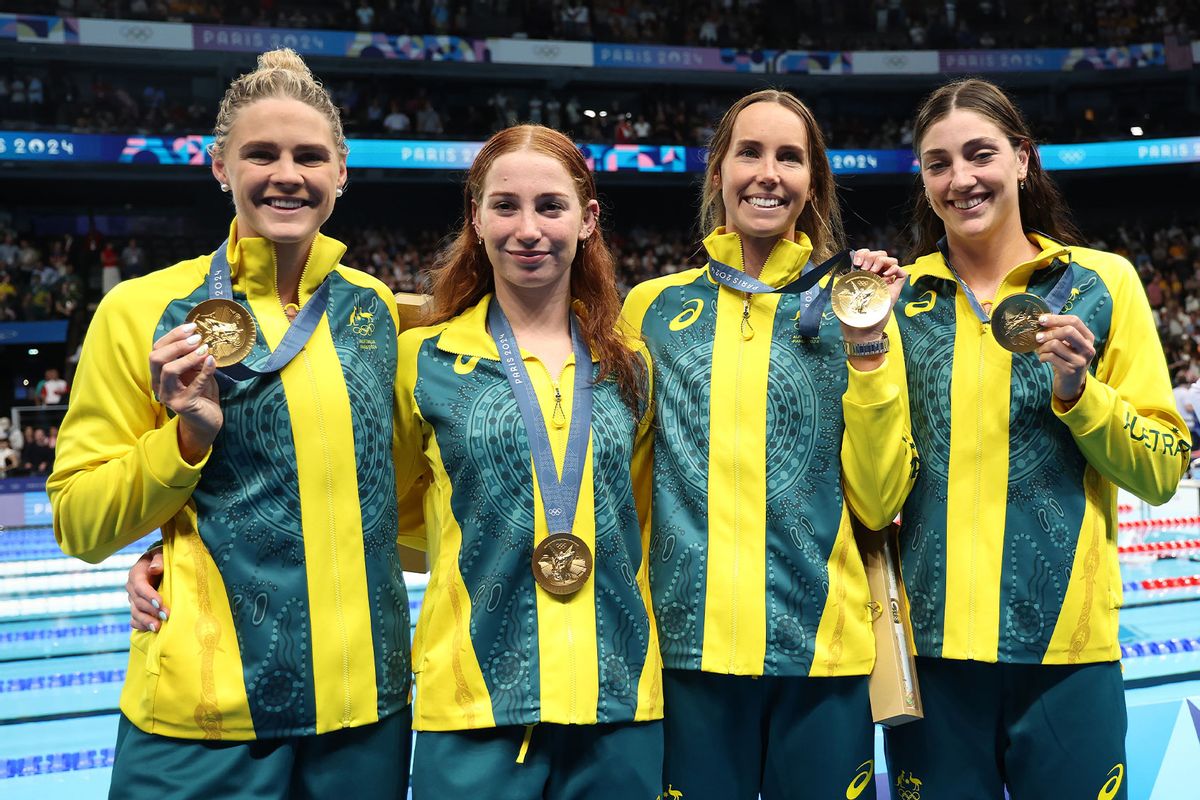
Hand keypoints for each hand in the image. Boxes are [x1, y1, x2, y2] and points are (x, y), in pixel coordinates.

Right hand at [127, 547, 166, 631]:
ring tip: (158, 627)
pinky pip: (134, 620)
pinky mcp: (136, 609)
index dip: (149, 595)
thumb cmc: (162, 559)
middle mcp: (132, 588)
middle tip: (166, 616)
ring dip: (147, 621)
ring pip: (135, 613)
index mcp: (136, 574)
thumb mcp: (161, 553)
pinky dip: (141, 626)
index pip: (140, 586)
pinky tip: (152, 630)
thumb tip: (154, 569)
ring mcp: (133, 600)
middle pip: (138, 602)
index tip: (160, 602)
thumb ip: (159, 559)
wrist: (159, 566)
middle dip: (152, 610)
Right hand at [150, 322, 221, 461]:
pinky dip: (204, 372)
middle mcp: (159, 384)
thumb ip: (193, 357)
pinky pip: (193, 386)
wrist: (207, 420)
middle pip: (156, 358)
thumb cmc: (201, 393)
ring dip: (188, 357)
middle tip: (198, 338)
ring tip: (205, 350)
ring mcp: (169, 396)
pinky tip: (213, 362)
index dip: (173, 336)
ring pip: (169, 370)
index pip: (157, 349)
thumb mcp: (195, 371)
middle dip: (177, 344)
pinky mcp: (183, 405)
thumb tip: (199, 336)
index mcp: (159, 374)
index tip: (192, 326)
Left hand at [841, 248, 906, 343]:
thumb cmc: (852, 316)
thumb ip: (848, 279)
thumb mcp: (845, 294)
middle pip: (880, 254)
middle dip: (872, 256)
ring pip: (891, 260)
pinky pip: (902, 272)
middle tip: (865, 268)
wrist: (861, 332)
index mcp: (864, 275)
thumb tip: (850, 264)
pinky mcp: (895, 290)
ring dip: (882, 260)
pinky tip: (885, 275)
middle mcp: (877, 277)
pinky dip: (895, 268)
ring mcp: (887, 283)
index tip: (858, 262)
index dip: (864, 253)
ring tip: (873, 272)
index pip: (868, 255)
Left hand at [1035, 313, 1095, 403]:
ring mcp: (1080, 360)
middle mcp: (1087, 348)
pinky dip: (1042, 356)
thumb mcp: (1067, 345)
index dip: (1056, 318)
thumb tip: (1043, 320)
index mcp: (1088, 338)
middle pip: (1068, 331)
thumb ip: (1059, 332)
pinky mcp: (1070, 370)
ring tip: (1041, 351)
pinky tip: (1043, 359)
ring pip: (1055, 344)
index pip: (1074, 321)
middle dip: (1049, 332)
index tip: (1041, 320)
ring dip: (1043, 347)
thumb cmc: (1067, 360)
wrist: (1071, 384)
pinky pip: (1050, 357)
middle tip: (1038, 337)